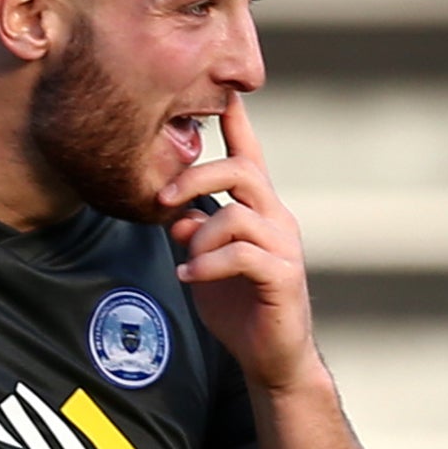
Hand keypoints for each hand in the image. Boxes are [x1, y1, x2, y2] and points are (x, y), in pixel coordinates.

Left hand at [159, 94, 319, 392]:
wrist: (271, 356)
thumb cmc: (239, 306)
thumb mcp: (205, 262)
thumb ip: (191, 233)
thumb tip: (174, 212)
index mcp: (259, 210)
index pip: (249, 157)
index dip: (237, 124)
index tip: (225, 92)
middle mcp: (276, 219)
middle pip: (241, 171)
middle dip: (196, 177)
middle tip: (163, 199)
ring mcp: (284, 246)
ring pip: (236, 215)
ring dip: (200, 237)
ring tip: (188, 263)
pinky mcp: (283, 275)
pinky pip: (240, 254)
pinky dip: (207, 265)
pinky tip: (190, 278)